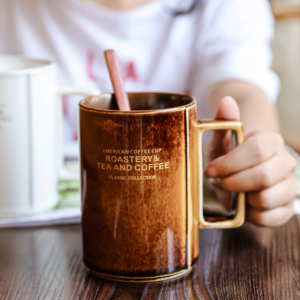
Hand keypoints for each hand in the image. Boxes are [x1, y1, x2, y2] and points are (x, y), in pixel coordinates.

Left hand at [205, 96, 297, 226]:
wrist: (241, 178)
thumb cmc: (229, 159)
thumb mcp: (221, 143)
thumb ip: (224, 123)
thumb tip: (226, 100)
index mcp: (270, 141)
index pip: (257, 151)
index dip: (230, 163)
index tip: (210, 170)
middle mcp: (286, 162)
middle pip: (263, 176)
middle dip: (233, 182)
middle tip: (219, 181)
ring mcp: (290, 186)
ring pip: (266, 199)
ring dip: (240, 197)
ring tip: (233, 190)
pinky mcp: (287, 208)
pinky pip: (268, 218)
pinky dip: (249, 214)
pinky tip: (243, 203)